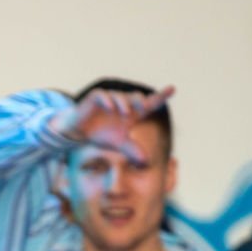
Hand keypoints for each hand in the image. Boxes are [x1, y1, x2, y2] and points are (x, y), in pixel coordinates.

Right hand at [49, 85, 176, 164]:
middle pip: (136, 97)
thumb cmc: (101, 135)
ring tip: (126, 112)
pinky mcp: (95, 98)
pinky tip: (111, 108)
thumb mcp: (119, 144)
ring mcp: (109, 100)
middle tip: (143, 106)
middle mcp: (122, 104)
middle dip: (140, 100)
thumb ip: (132, 150)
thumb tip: (146, 161)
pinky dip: (108, 100)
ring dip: (124, 102)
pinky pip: (102, 95)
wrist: (78, 132)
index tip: (172, 89)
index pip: (149, 104)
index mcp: (132, 113)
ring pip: (120, 96)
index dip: (161, 97)